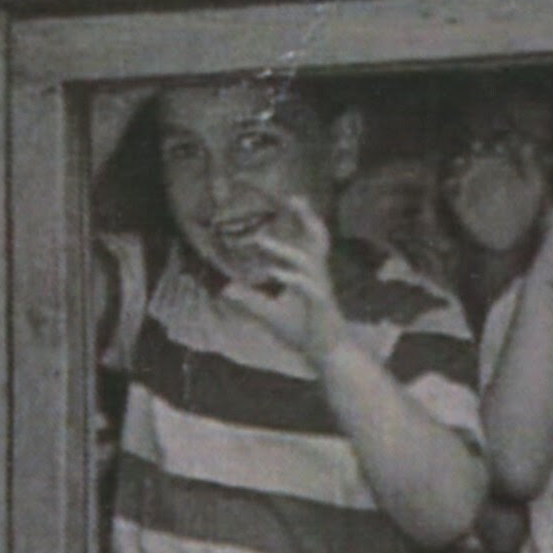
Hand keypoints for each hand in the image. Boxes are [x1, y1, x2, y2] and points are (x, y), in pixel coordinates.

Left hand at [229, 194, 345, 363]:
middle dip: (306, 218)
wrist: (328, 356)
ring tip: (259, 240)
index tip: (292, 196)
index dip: (302, 218)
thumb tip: (225, 289)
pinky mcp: (321, 306)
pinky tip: (272, 273)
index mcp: (309, 274)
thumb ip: (250, 301)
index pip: (307, 240)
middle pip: (317, 240)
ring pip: (307, 262)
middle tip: (293, 197)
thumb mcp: (270, 315)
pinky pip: (308, 287)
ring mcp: (320, 290)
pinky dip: (291, 278)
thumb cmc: (305, 332)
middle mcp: (317, 277)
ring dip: (284, 249)